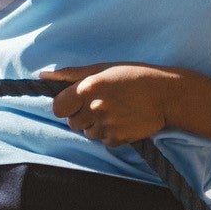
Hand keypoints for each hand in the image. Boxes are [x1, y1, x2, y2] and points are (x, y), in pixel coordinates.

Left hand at [40, 64, 189, 145]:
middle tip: (101, 104)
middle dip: (82, 115)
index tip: (76, 102)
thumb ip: (71, 74)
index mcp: (88, 88)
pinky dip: (109, 133)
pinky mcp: (117, 139)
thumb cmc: (134, 76)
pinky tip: (122, 120)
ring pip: (87, 133)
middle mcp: (95, 108)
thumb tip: (43, 76)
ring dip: (95, 125)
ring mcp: (106, 126)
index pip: (58, 108)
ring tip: (114, 111)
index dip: (66, 106)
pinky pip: (103, 141)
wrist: (167, 95)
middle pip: (72, 122)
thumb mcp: (102, 68)